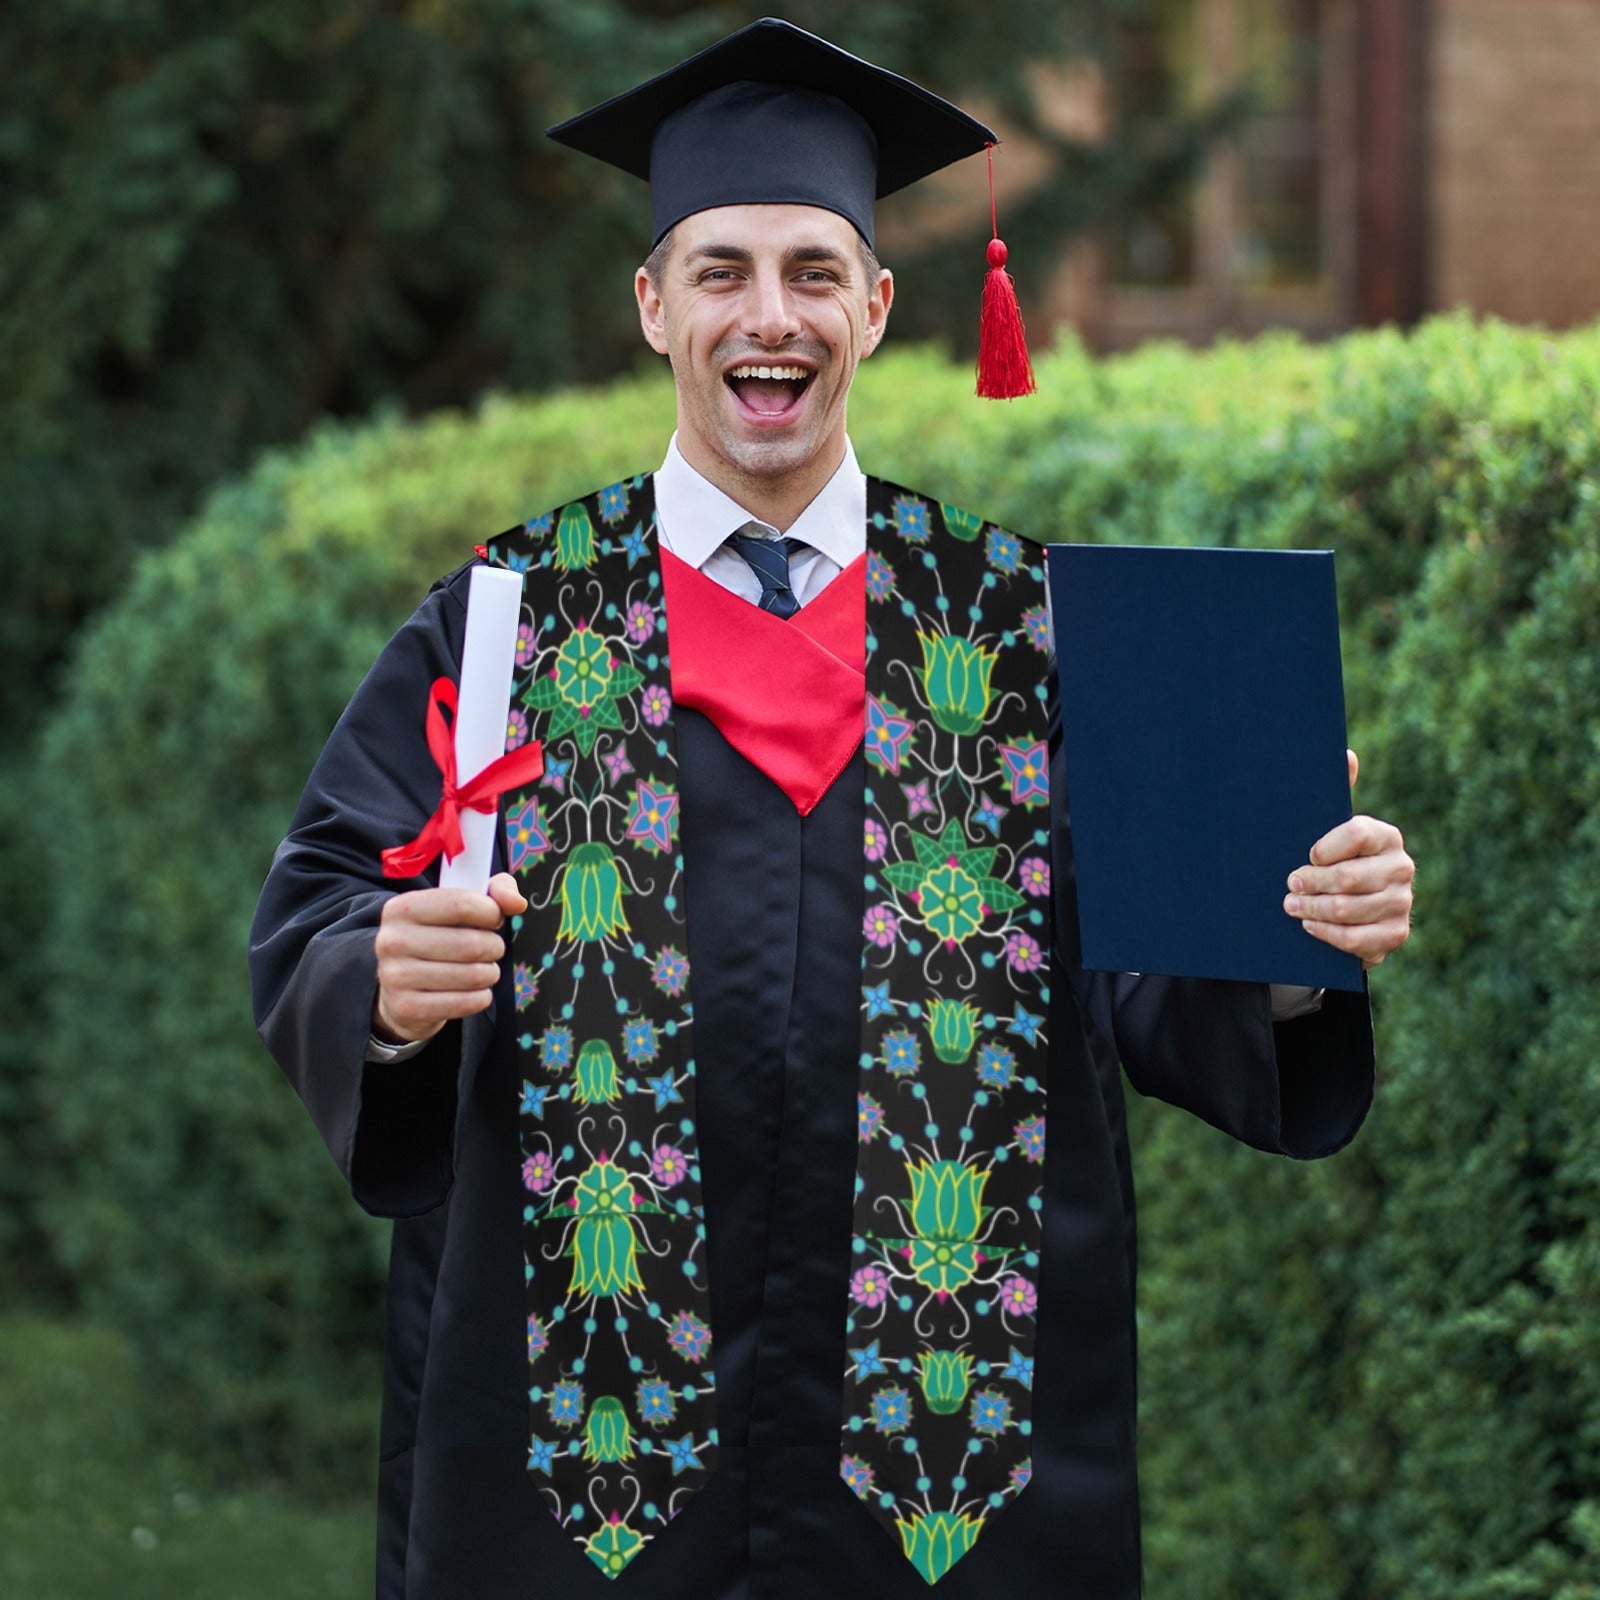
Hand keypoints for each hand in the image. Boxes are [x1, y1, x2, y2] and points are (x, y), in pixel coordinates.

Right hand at [372, 872, 528, 1043]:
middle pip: (471, 944)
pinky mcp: (406, 1008)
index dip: (491, 912)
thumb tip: (516, 903)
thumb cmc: (439, 938)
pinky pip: (465, 1003)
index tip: (494, 919)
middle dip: (494, 947)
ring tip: (484, 970)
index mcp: (402, 908)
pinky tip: (474, 991)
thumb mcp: (460, 905)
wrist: (400, 988)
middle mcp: (392, 940)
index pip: (461, 904)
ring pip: (472, 975)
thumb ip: (494, 892)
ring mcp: (395, 976)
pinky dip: (481, 997)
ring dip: (490, 973)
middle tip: (491, 949)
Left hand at [1283, 750, 1413, 968]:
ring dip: (1312, 909)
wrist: (1350, 909)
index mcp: (1386, 836)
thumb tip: (1347, 754)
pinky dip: (1327, 933)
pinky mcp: (1395, 934)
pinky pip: (1356, 939)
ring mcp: (1401, 903)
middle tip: (1289, 884)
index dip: (1325, 847)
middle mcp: (1401, 867)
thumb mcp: (1329, 828)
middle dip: (1310, 883)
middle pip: (1348, 877)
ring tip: (1291, 906)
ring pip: (1348, 909)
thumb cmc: (1332, 860)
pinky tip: (1310, 926)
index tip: (1306, 855)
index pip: (1356, 833)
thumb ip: (1336, 792)